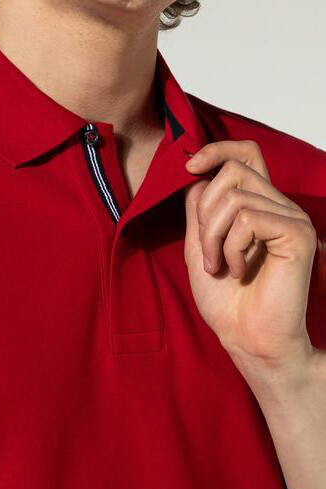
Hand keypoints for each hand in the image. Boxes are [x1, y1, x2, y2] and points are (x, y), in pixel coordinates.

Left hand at [183, 140, 318, 366]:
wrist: (246, 339)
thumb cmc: (225, 299)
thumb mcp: (199, 243)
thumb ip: (198, 207)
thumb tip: (195, 173)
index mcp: (259, 204)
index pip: (246, 153)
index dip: (216, 149)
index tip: (189, 166)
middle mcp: (279, 205)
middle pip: (233, 171)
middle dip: (205, 210)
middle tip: (207, 250)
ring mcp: (291, 218)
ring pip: (234, 197)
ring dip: (213, 235)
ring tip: (219, 265)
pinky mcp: (298, 234)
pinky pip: (248, 218)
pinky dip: (231, 247)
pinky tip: (238, 271)